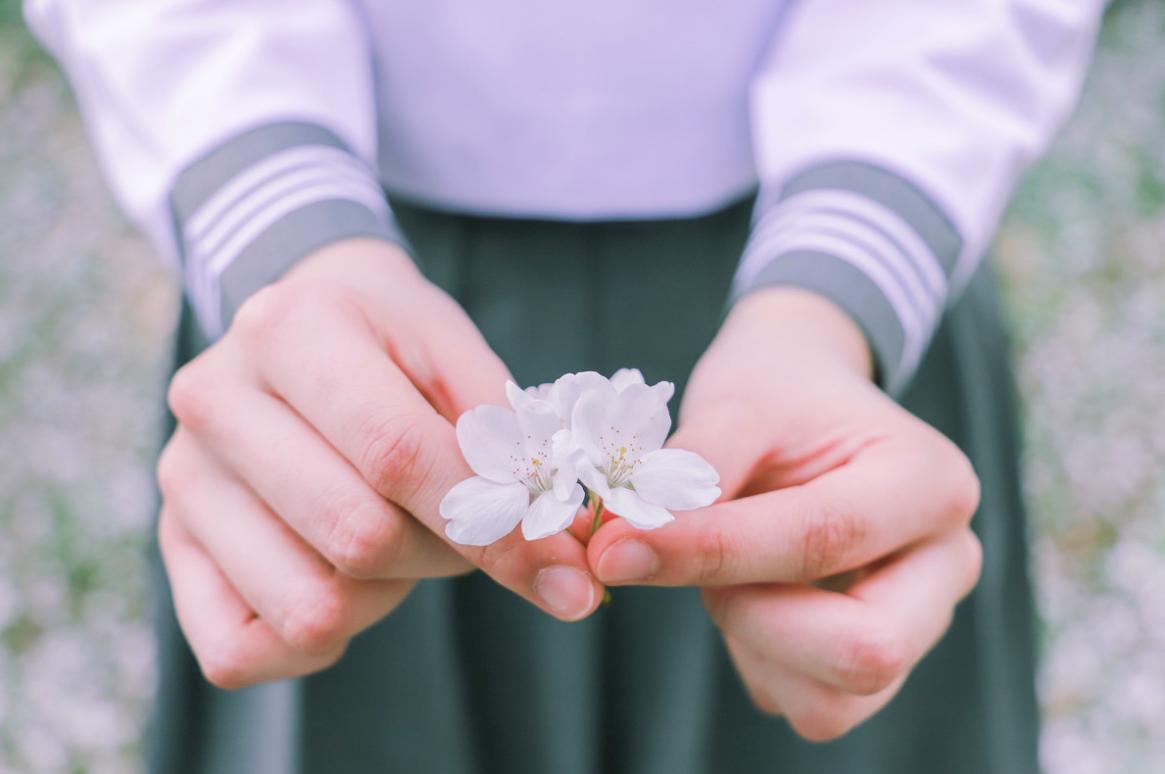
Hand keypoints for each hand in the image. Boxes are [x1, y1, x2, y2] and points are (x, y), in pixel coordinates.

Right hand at [158, 239, 602, 688]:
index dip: (492, 525)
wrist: (299, 323)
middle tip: (467, 526)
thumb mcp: (461, 359)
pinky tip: (345, 581)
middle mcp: (216, 399)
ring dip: (385, 595)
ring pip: (309, 605)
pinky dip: (317, 637)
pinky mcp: (170, 543)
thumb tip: (569, 556)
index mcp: (294, 328)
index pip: (397, 453)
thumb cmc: (394, 342)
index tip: (565, 573)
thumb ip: (513, 451)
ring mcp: (183, 476)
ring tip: (396, 534)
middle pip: (359, 537)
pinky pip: (239, 651)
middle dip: (446, 554)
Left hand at [587, 287, 981, 740]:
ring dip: (752, 645)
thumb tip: (617, 546)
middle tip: (690, 560)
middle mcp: (946, 562)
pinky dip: (758, 661)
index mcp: (928, 483)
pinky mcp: (881, 657)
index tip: (618, 548)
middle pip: (865, 651)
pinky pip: (811, 704)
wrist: (807, 393)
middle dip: (752, 618)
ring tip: (726, 571)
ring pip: (834, 699)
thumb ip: (685, 475)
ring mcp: (921, 620)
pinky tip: (747, 594)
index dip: (714, 551)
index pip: (824, 539)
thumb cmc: (777, 393)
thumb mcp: (735, 406)